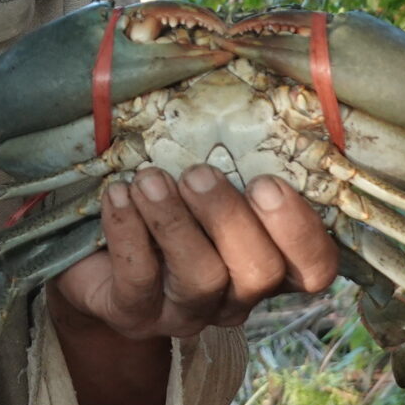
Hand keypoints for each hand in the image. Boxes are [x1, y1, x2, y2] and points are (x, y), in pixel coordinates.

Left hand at [50, 167, 337, 342]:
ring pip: (200, 279)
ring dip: (174, 222)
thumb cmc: (165, 198)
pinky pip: (138, 282)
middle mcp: (237, 296)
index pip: (315, 268)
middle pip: (259, 273)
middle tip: (197, 173)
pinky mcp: (136, 316)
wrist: (90, 248)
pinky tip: (116, 195)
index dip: (299, 231)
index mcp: (270, 262)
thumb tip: (245, 87)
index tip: (266, 181)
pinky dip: (128, 232)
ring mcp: (188, 313)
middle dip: (229, 219)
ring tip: (149, 179)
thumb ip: (235, 155)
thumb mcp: (204, 176)